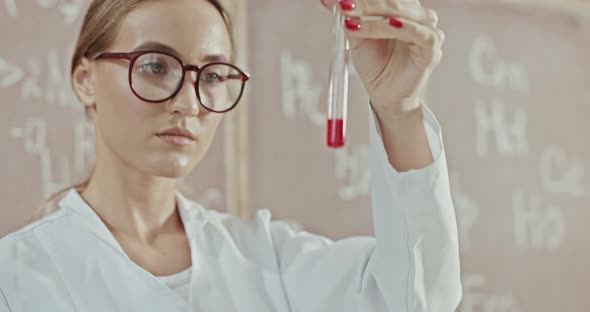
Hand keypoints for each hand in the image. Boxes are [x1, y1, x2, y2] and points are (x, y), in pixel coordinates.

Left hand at [320, 0, 444, 116]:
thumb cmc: (374, 64)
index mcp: (401, 8)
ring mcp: (427, 30)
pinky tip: (390, 25)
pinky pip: (419, 34)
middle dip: (364, 3)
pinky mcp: (431, 48)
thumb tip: (330, 2)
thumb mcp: (356, 37)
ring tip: (351, 22)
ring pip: (401, 14)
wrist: (384, 93)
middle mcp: (417, 15)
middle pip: (391, 1)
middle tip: (342, 6)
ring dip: (375, 14)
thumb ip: (348, 18)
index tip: (335, 1)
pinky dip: (403, 28)